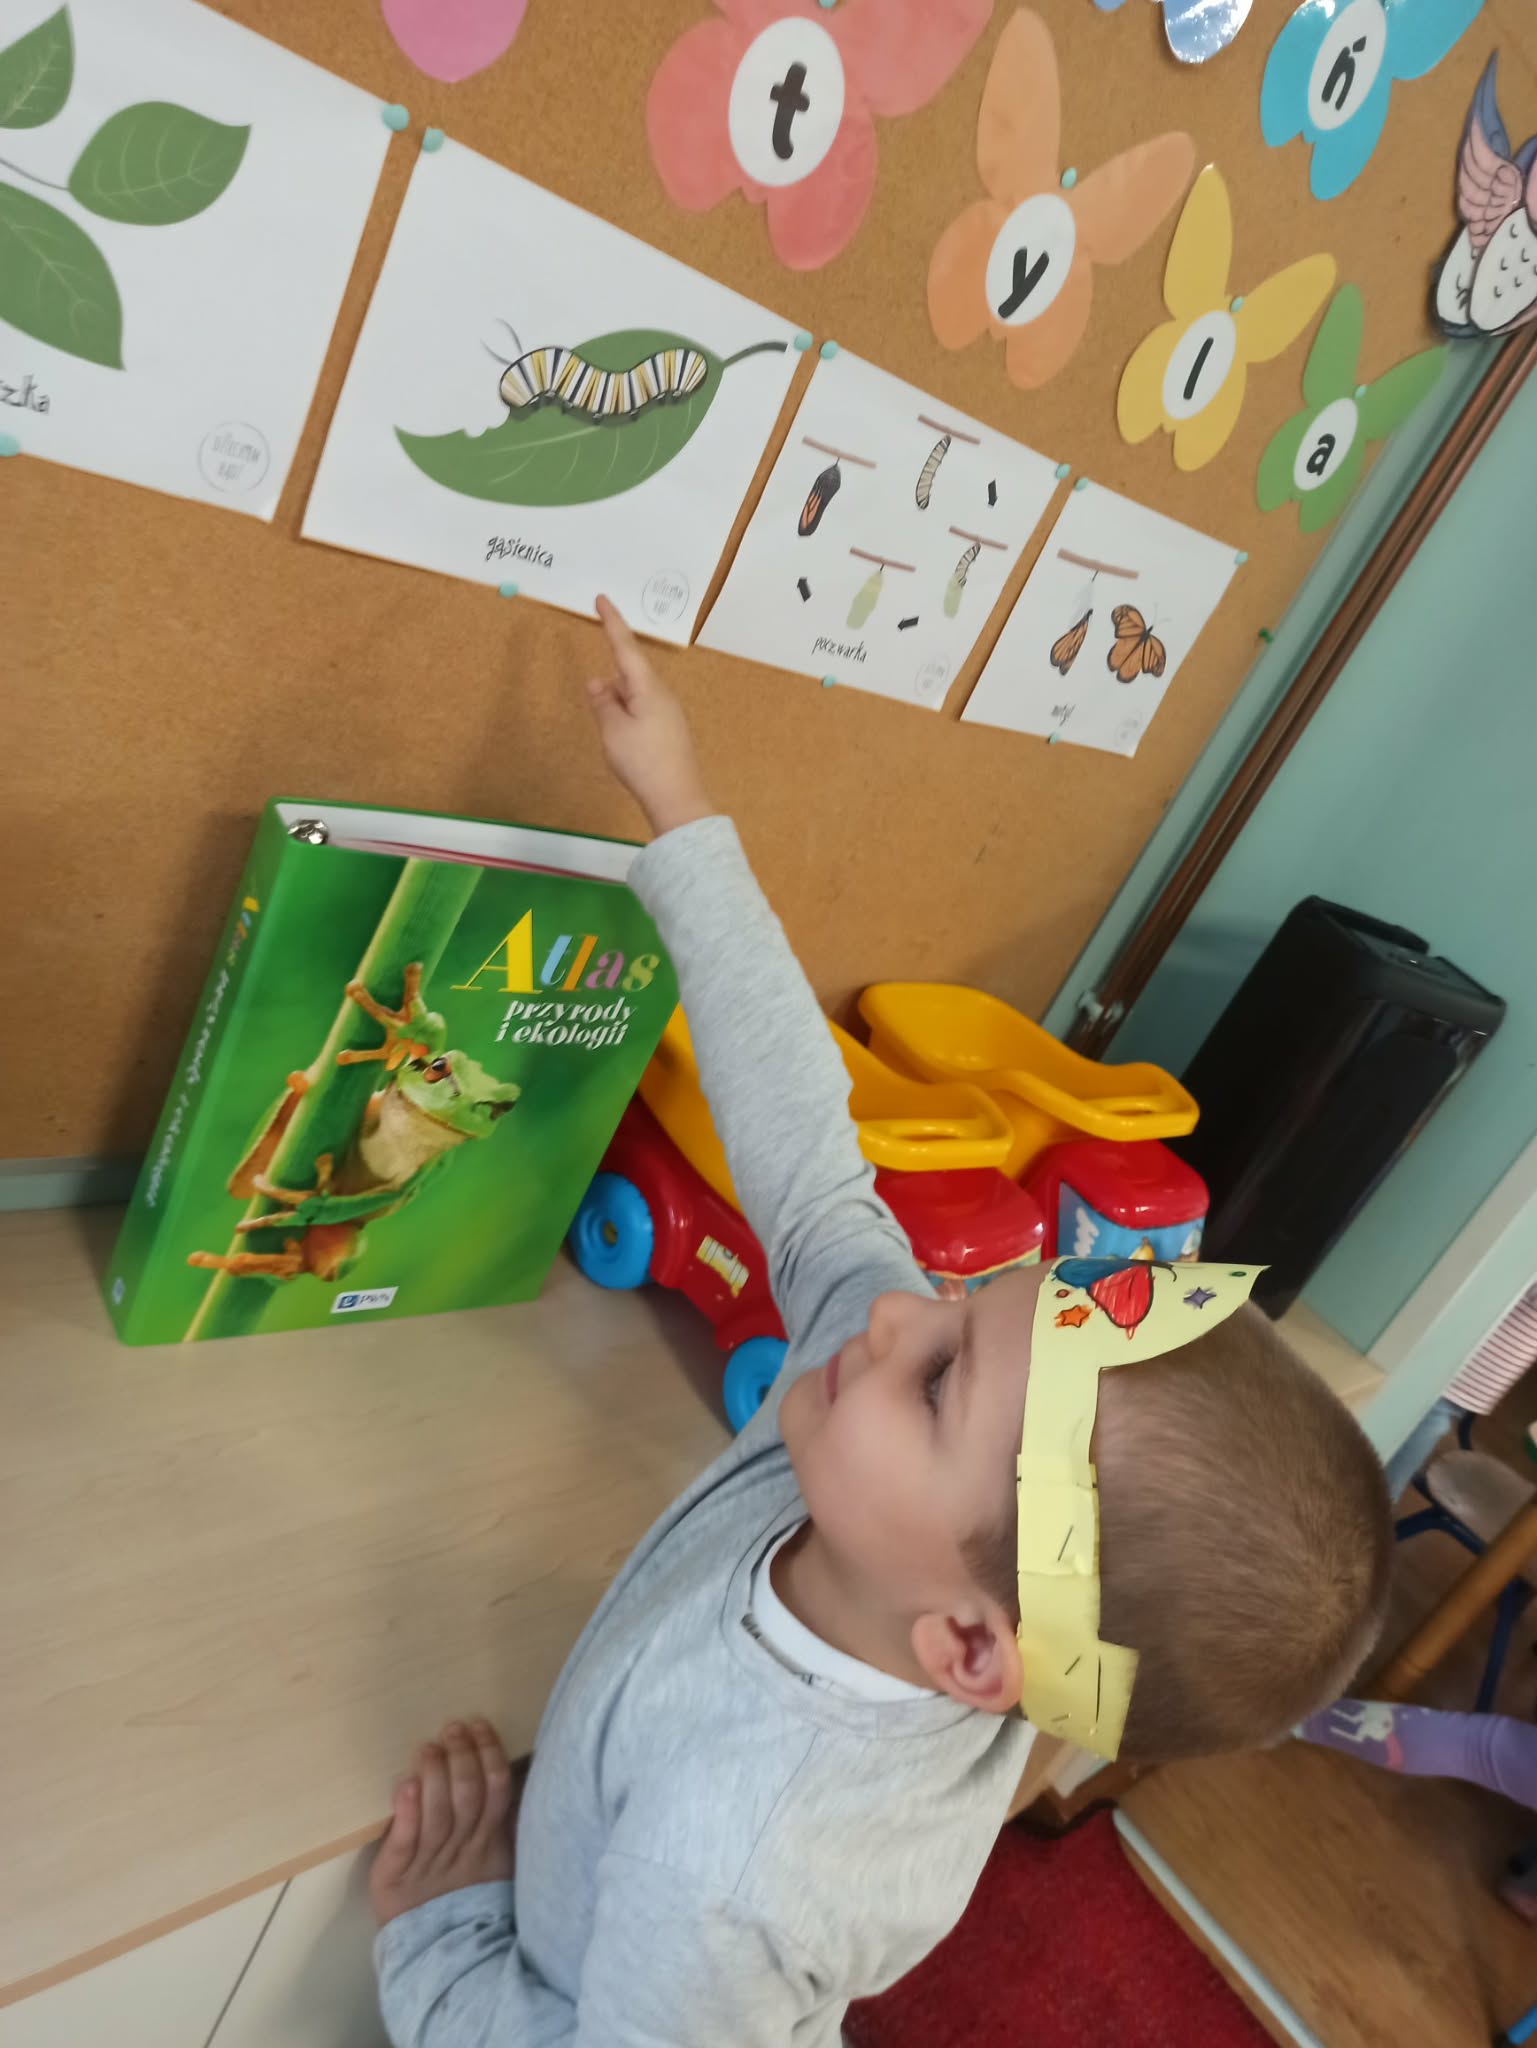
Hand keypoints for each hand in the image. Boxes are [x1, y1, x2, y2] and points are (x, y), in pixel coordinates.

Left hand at [369, 1719, 522, 1927]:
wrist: (436, 1951)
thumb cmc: (464, 1895)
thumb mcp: (497, 1863)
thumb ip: (504, 1823)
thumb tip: (515, 1771)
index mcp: (489, 1843)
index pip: (496, 1791)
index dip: (489, 1755)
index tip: (479, 1725)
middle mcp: (462, 1849)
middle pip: (467, 1797)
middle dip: (462, 1757)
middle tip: (453, 1728)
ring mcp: (429, 1863)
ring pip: (437, 1813)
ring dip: (434, 1775)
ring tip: (428, 1748)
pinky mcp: (394, 1876)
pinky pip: (404, 1842)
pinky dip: (406, 1812)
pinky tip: (406, 1785)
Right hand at [586, 597, 713, 836]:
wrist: (677, 799)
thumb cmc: (643, 762)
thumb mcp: (613, 730)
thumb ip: (603, 703)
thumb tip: (597, 682)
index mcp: (648, 687)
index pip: (625, 646)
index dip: (612, 622)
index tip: (602, 599)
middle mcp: (662, 694)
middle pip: (630, 674)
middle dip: (611, 684)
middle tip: (605, 718)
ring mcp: (668, 713)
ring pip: (634, 695)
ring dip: (617, 705)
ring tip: (613, 737)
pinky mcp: (670, 730)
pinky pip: (642, 712)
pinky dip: (627, 717)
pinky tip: (623, 741)